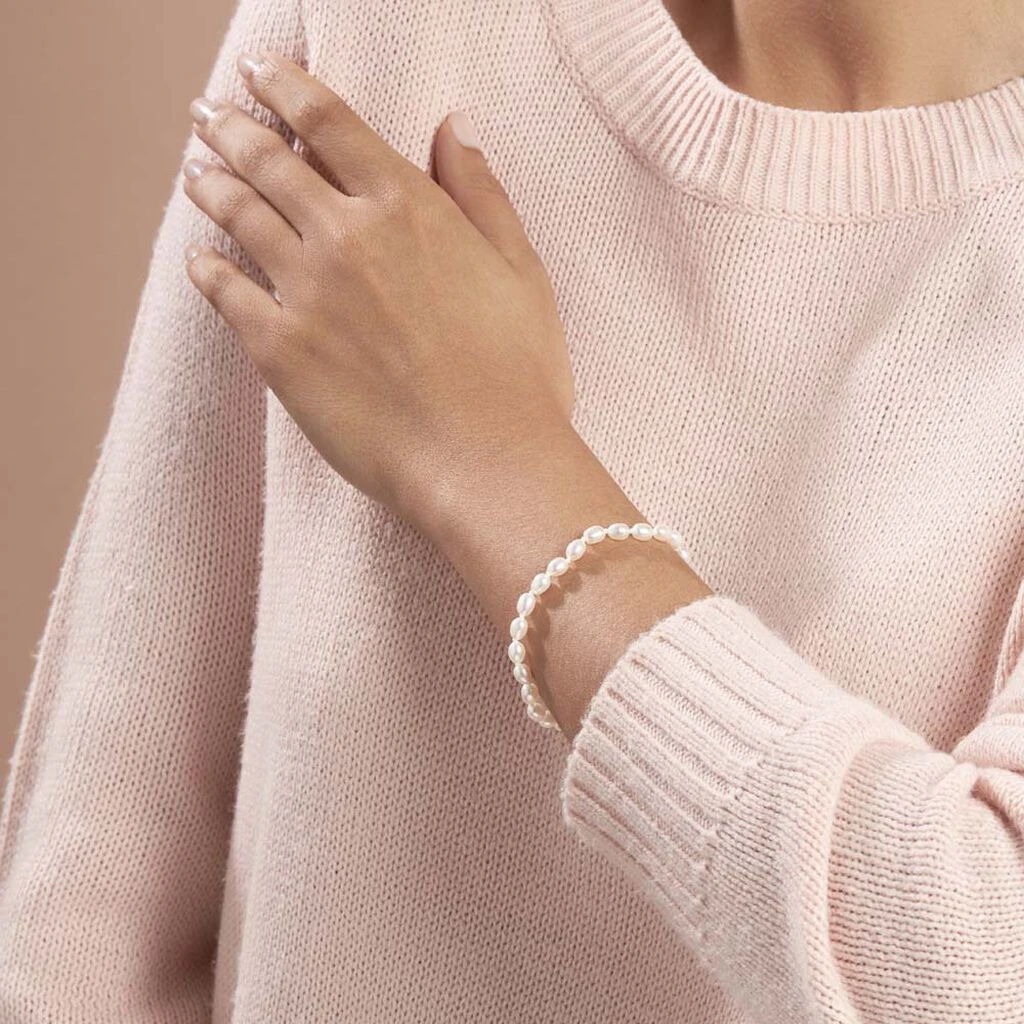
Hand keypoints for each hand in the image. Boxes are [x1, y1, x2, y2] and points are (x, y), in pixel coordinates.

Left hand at [182, 52, 574, 533]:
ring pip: (239, 215)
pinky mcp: (279, 350)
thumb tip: (453, 127)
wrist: (486, 461)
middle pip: (269, 159)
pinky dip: (206, 269)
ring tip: (195, 172)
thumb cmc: (518, 375)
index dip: (285, 85)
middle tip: (207, 115)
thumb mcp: (521, 270)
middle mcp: (346, 234)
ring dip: (211, 185)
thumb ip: (481, 193)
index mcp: (407, 206)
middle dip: (231, 128)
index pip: (329, 120)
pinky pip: (225, 294)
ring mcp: (305, 290)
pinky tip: (198, 259)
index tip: (260, 71)